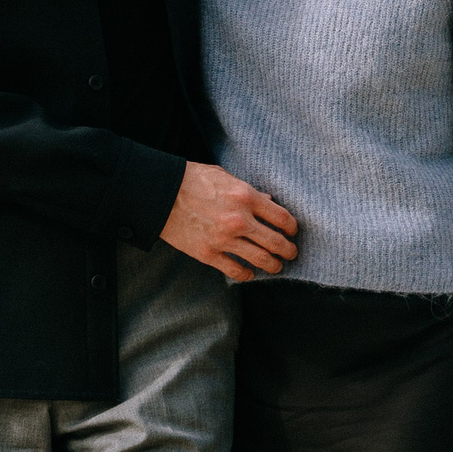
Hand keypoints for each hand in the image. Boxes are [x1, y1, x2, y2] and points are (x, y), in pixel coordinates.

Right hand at [158, 160, 298, 280]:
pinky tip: (249, 273)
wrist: (160, 194)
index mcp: (245, 196)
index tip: (292, 231)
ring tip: (276, 266)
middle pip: (276, 242)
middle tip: (291, 253)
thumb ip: (248, 190)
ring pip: (261, 260)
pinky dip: (247, 274)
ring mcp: (224, 239)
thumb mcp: (224, 176)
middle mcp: (238, 219)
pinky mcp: (208, 254)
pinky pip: (236, 271)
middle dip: (288, 250)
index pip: (281, 217)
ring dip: (273, 266)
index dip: (292, 227)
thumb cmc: (191, 180)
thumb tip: (268, 201)